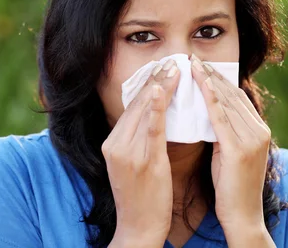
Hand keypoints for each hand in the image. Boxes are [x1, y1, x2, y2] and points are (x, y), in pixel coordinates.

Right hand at [104, 59, 179, 247]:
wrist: (138, 228)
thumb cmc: (142, 197)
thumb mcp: (135, 163)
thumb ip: (142, 139)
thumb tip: (159, 114)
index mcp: (113, 143)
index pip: (131, 106)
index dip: (148, 84)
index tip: (162, 67)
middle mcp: (116, 144)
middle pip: (136, 103)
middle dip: (155, 79)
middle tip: (171, 59)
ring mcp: (127, 152)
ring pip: (143, 110)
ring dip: (160, 86)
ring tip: (174, 67)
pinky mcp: (142, 161)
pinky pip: (150, 128)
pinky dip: (155, 107)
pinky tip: (161, 90)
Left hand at [191, 54, 273, 246]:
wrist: (243, 217)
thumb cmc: (232, 187)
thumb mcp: (231, 153)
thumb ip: (226, 132)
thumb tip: (208, 111)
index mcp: (260, 130)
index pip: (238, 97)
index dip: (220, 80)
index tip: (203, 66)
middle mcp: (259, 130)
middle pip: (233, 94)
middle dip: (213, 75)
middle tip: (195, 58)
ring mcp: (251, 139)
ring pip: (226, 101)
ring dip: (208, 80)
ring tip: (193, 64)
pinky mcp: (239, 149)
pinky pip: (220, 116)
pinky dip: (209, 97)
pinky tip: (199, 83)